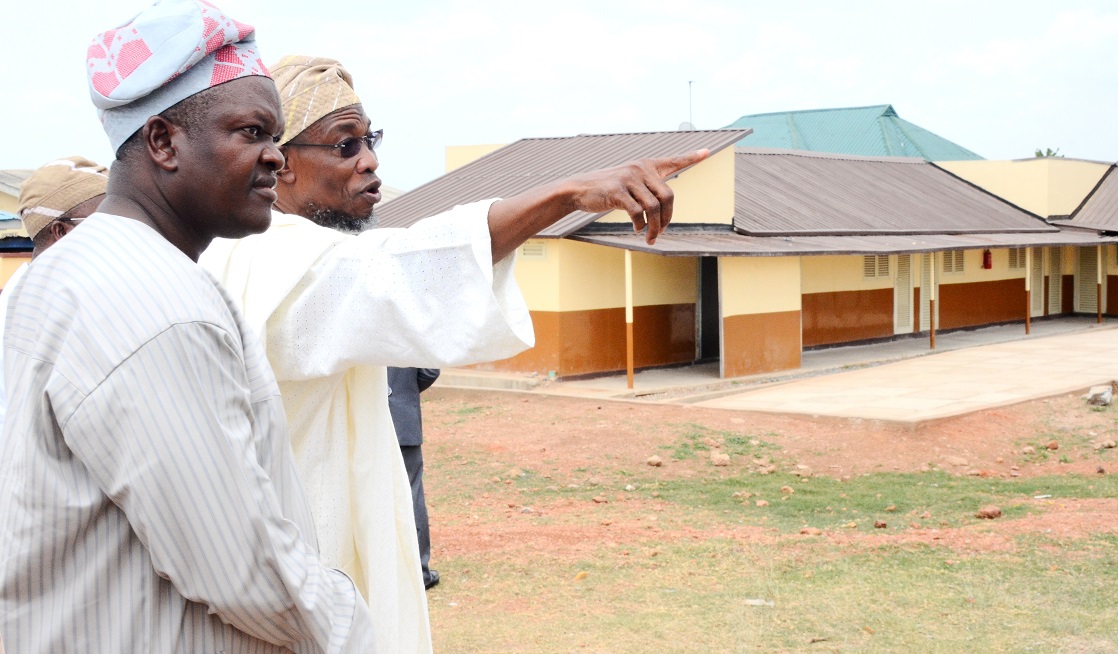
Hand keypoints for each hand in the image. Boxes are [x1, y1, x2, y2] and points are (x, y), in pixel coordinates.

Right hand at [562, 149, 708, 243]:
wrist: (578, 189)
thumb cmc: (605, 190)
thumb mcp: (628, 184)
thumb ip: (646, 191)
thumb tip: (662, 214)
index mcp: (645, 165)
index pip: (673, 161)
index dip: (691, 158)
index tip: (707, 152)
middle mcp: (640, 168)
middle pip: (668, 196)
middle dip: (667, 219)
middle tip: (660, 232)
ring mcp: (629, 178)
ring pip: (654, 207)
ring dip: (654, 227)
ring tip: (649, 237)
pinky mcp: (617, 190)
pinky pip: (637, 212)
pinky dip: (640, 224)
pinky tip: (637, 229)